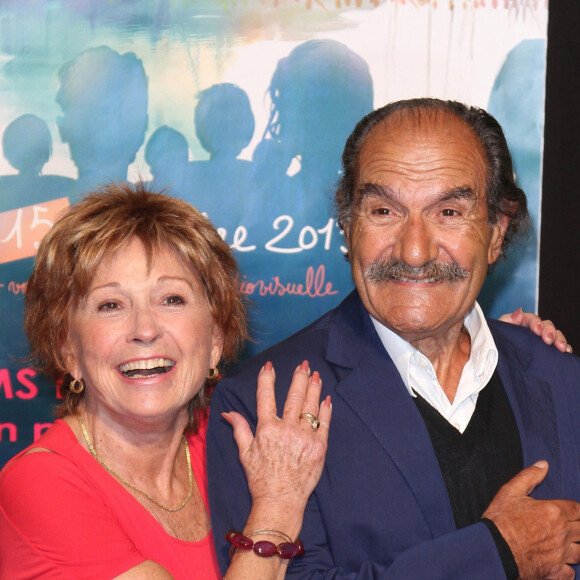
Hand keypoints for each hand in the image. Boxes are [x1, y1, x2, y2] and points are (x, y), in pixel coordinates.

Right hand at [222, 360, 330, 508]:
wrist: (281, 501)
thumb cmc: (261, 478)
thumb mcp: (245, 453)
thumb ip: (239, 429)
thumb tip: (227, 412)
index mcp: (267, 429)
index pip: (266, 396)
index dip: (267, 379)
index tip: (270, 366)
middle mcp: (287, 429)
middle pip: (294, 396)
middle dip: (299, 377)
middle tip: (304, 364)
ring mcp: (305, 438)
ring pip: (311, 406)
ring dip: (314, 388)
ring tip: (316, 375)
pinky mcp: (319, 447)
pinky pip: (324, 423)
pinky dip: (325, 410)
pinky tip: (326, 399)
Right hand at [482, 461, 579, 578]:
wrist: (493, 549)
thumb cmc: (500, 519)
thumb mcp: (510, 491)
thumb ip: (529, 476)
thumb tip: (543, 464)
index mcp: (553, 512)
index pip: (577, 509)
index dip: (576, 510)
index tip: (572, 512)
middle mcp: (562, 533)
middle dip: (578, 527)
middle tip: (569, 526)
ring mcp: (560, 554)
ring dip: (576, 547)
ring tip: (565, 544)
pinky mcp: (555, 572)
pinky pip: (571, 572)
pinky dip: (567, 568)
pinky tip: (560, 563)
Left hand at [499, 308, 572, 352]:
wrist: (495, 358)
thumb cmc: (496, 342)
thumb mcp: (498, 331)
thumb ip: (507, 321)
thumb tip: (519, 313)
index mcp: (520, 322)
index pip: (531, 318)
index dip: (536, 323)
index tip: (537, 330)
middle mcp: (532, 329)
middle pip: (546, 325)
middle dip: (550, 331)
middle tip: (549, 340)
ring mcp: (540, 339)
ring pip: (554, 335)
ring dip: (559, 339)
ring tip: (561, 347)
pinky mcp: (545, 350)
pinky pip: (557, 346)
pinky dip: (564, 347)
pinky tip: (566, 352)